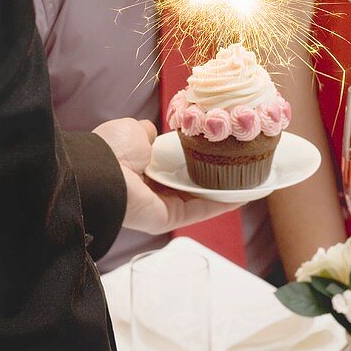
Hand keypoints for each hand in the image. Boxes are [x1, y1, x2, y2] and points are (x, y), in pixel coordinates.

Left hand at [92, 118, 243, 234]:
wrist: (101, 173)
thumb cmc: (113, 149)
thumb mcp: (133, 131)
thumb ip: (148, 134)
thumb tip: (154, 133)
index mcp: (141, 167)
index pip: (173, 165)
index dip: (194, 157)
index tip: (215, 148)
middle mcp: (152, 189)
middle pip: (189, 184)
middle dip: (214, 175)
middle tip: (239, 163)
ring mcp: (161, 206)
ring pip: (199, 199)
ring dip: (224, 191)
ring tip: (249, 179)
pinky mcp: (169, 219)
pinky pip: (199, 211)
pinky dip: (221, 204)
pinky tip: (243, 195)